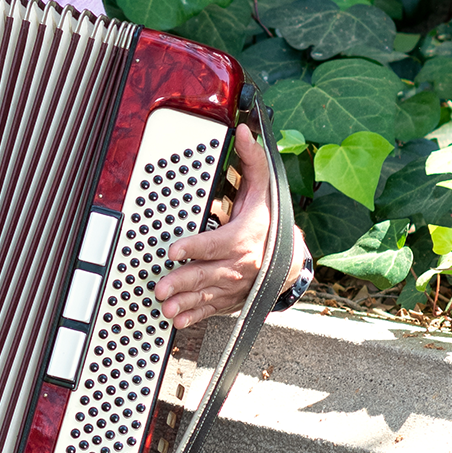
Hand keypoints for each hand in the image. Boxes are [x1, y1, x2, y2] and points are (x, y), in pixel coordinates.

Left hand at [151, 124, 303, 328]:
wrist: (290, 260)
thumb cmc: (269, 224)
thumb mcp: (264, 190)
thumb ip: (253, 161)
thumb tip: (245, 131)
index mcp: (240, 240)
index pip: (214, 244)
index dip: (193, 247)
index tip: (174, 250)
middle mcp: (237, 266)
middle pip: (206, 274)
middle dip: (182, 282)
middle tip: (161, 287)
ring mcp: (232, 286)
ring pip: (205, 295)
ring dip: (185, 302)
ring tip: (166, 307)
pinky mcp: (229, 299)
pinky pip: (210, 310)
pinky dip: (194, 316)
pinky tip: (178, 321)